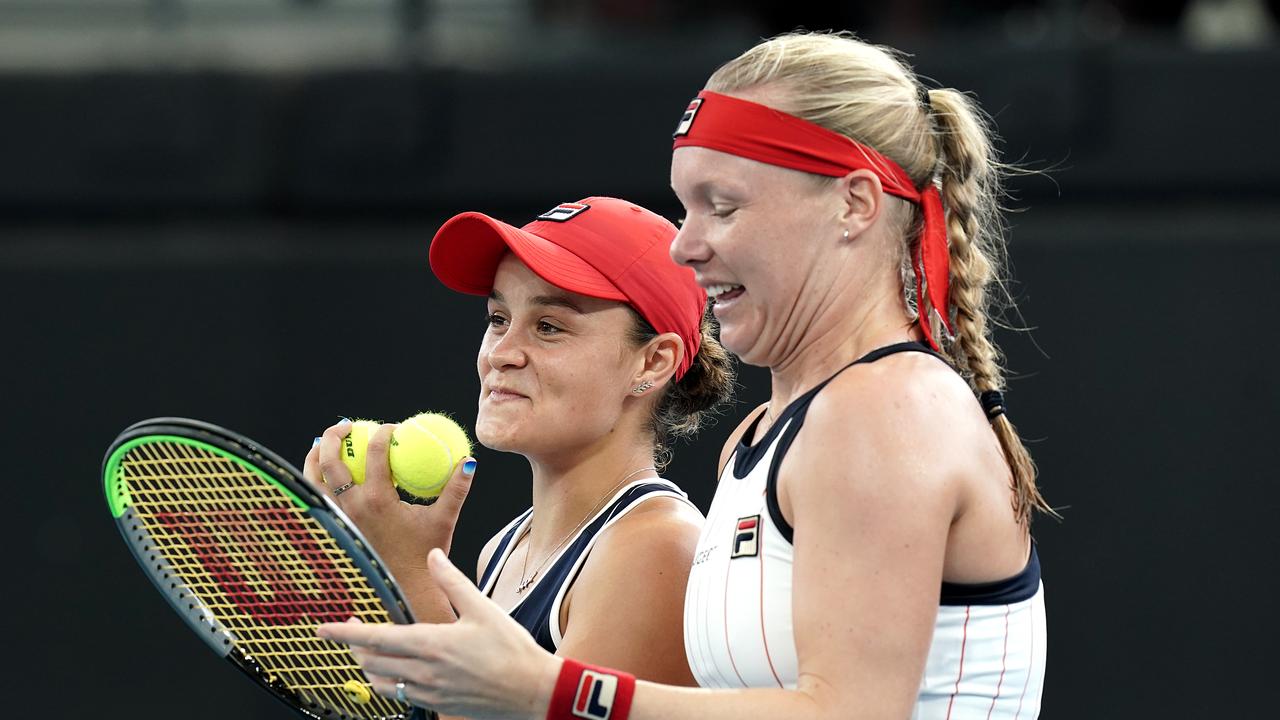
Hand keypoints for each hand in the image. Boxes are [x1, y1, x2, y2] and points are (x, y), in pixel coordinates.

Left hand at [303, 420, 475, 578]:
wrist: (404, 586)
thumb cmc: (425, 553)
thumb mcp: (444, 518)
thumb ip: (457, 488)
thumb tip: (470, 461)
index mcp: (378, 499)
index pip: (374, 453)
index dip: (383, 433)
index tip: (392, 427)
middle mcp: (352, 507)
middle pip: (331, 461)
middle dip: (335, 436)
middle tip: (347, 424)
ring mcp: (339, 518)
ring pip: (314, 480)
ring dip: (315, 456)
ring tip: (323, 442)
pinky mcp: (335, 528)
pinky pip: (318, 498)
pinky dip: (316, 480)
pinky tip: (324, 473)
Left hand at [318, 549, 559, 719]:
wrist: (533, 691)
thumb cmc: (512, 649)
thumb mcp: (483, 608)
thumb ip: (452, 581)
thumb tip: (432, 555)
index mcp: (432, 643)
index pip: (376, 638)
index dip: (345, 633)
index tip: (323, 629)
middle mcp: (424, 671)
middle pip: (371, 661)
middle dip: (354, 646)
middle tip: (350, 630)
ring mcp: (429, 693)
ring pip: (382, 682)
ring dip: (369, 666)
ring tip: (368, 651)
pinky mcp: (438, 707)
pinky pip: (400, 696)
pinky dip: (388, 683)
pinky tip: (395, 673)